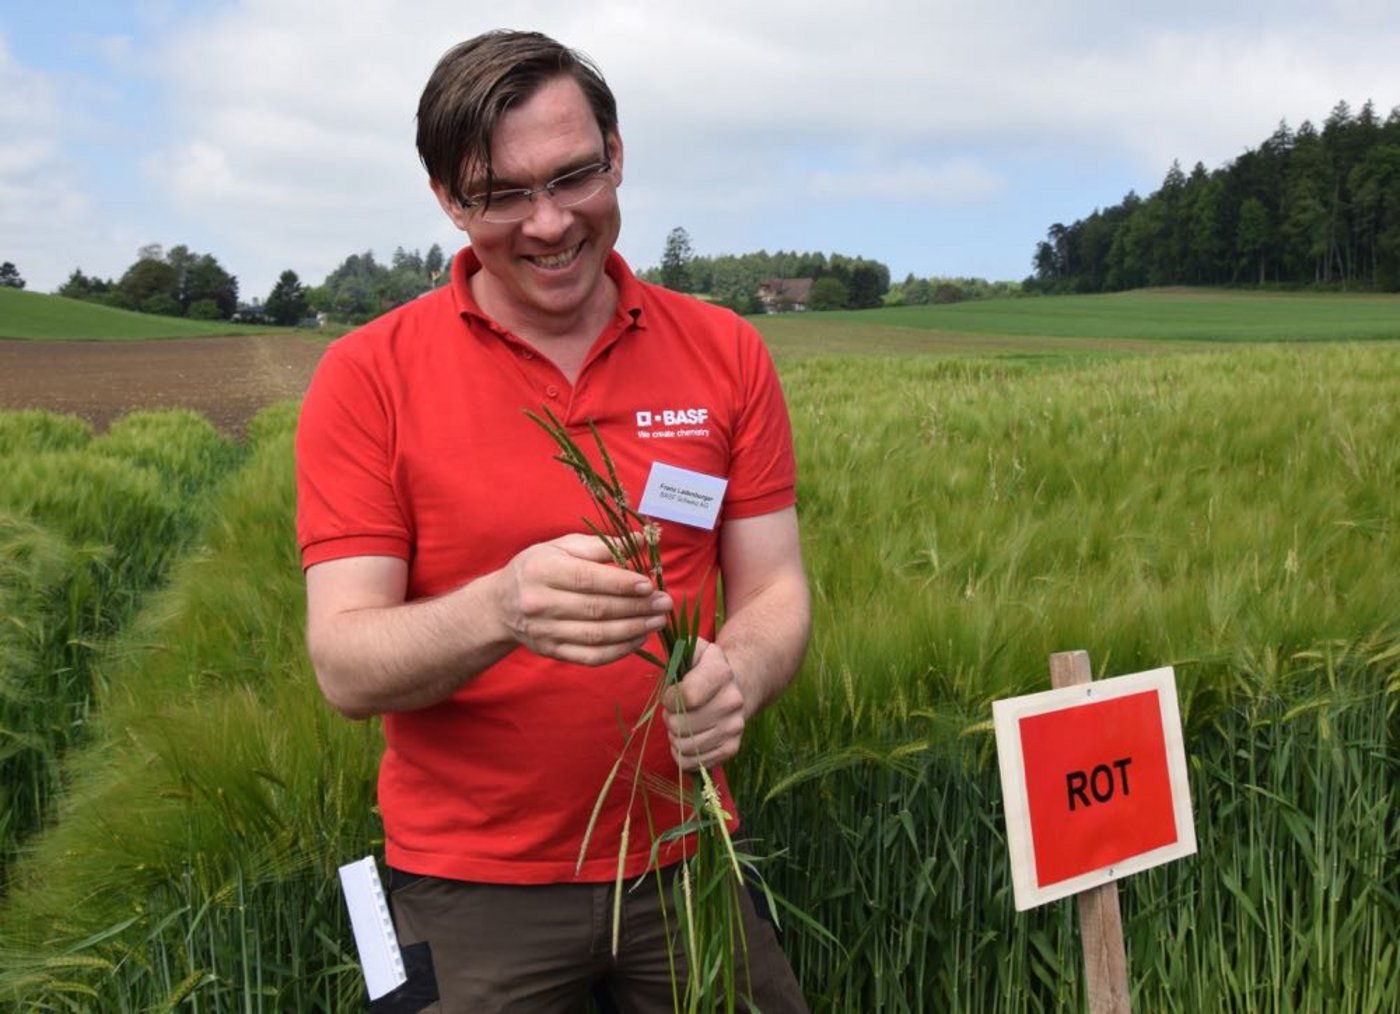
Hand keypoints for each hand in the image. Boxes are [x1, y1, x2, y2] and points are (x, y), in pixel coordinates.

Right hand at [496, 534, 670, 664]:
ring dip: (633, 630)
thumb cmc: (538, 568)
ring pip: (597, 636)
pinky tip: (639, 639)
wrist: (501, 605)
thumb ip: (601, 546)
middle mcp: (540, 603)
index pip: (587, 579)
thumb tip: (641, 541)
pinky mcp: (552, 652)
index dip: (621, 583)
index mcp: (541, 570)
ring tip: (657, 620)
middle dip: (636, 607)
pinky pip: (591, 656)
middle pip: (596, 609)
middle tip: (664, 602)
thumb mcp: (562, 547)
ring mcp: (545, 632)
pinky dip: (619, 651)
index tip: (649, 584)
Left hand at [662, 638, 746, 770]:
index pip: (687, 697)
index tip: (670, 694)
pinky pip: (693, 763)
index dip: (669, 698)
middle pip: (681, 725)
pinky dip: (682, 754)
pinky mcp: (732, 748)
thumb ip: (678, 654)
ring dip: (675, 736)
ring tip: (683, 723)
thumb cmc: (705, 669)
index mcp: (721, 673)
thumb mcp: (694, 651)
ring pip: (684, 746)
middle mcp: (732, 701)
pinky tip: (687, 738)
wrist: (737, 687)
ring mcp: (734, 727)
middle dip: (670, 717)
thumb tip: (670, 673)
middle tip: (676, 710)